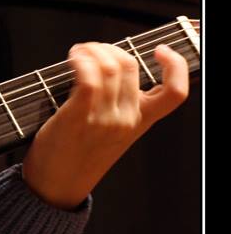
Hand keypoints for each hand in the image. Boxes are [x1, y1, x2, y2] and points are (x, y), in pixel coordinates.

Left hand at [21, 42, 189, 210]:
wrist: (57, 186)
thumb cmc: (78, 156)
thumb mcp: (113, 133)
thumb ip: (122, 106)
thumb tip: (113, 71)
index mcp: (141, 123)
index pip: (176, 93)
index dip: (177, 65)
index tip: (160, 50)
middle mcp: (128, 120)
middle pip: (130, 65)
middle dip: (109, 47)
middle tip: (91, 50)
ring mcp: (105, 119)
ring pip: (110, 67)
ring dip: (91, 50)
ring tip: (77, 53)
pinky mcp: (80, 116)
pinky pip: (89, 77)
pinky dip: (81, 60)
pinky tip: (73, 59)